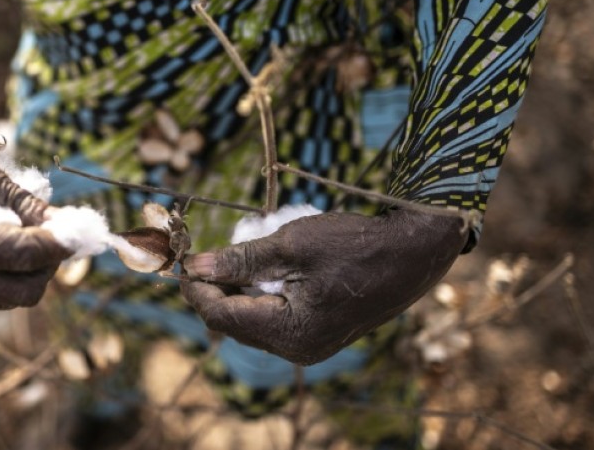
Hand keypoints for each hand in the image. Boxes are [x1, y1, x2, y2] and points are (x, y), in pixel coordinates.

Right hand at [0, 90, 69, 311]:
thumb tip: (65, 225)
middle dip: (46, 261)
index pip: (25, 256)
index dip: (61, 243)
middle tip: (51, 227)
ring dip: (20, 266)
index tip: (83, 228)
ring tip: (3, 223)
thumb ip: (19, 197)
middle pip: (23, 292)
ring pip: (3, 298)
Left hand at [182, 208, 467, 364]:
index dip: (195, 288)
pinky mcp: (317, 335)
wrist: (412, 254)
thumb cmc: (354, 245)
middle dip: (212, 291)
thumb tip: (195, 267)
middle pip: (233, 324)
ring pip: (250, 323)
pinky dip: (257, 296)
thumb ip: (240, 259)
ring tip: (227, 259)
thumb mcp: (291, 244)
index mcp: (290, 331)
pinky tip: (257, 270)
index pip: (221, 315)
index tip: (181, 259)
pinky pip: (272, 320)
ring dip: (234, 293)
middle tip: (199, 256)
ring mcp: (309, 346)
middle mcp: (297, 349)